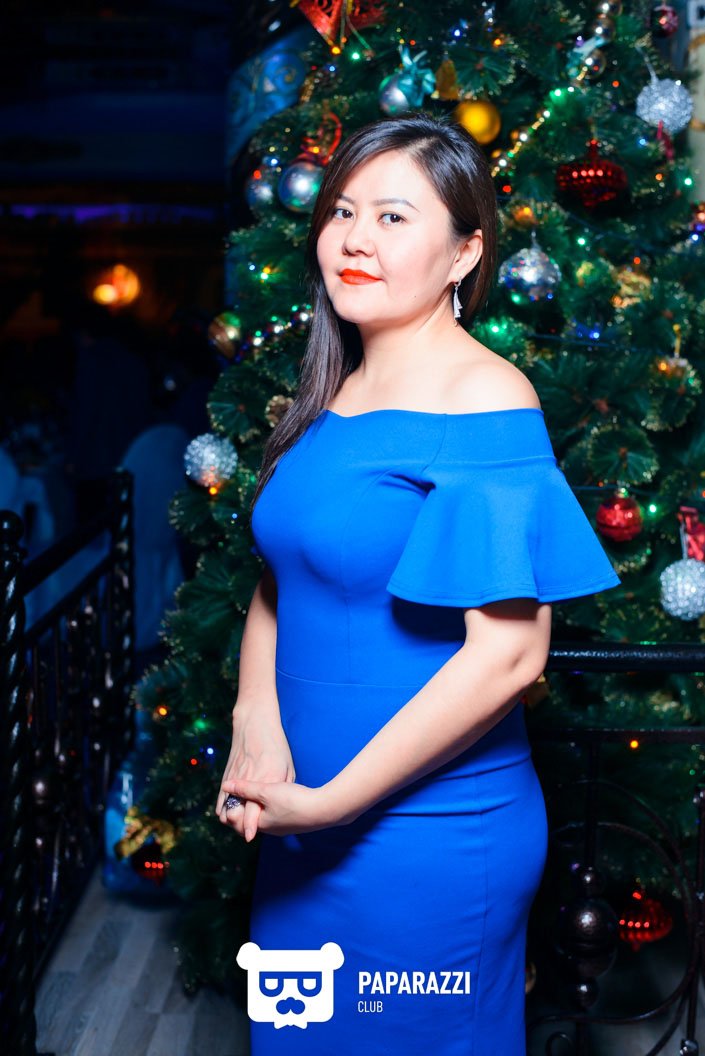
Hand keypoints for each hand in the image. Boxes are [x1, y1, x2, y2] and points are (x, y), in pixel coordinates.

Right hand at [216, 703, 295, 838]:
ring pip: (225, 805)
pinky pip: (222, 797)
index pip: (252, 808)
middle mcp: (248, 780)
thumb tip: (281, 808)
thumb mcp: (287, 768)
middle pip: (236, 811)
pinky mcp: (228, 775)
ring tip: (239, 823)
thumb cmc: (277, 747)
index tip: (249, 835)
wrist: (255, 725)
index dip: (249, 825)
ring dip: (231, 817)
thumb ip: (282, 789)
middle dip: (239, 825)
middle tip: (247, 830)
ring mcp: (235, 778)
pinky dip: (224, 806)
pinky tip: (229, 813)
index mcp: (266, 780)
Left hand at [220, 776, 340, 840]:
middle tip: (241, 791)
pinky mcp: (294, 822)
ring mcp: (283, 827)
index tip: (232, 792)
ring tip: (256, 791)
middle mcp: (270, 830)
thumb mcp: (266, 791)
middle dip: (243, 807)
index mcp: (260, 824)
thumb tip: (225, 785)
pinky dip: (269, 806)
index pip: (237, 821)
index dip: (232, 807)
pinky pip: (275, 815)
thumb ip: (246, 788)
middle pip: (249, 820)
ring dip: (257, 806)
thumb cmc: (293, 801)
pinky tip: (276, 795)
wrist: (323, 810)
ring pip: (263, 817)